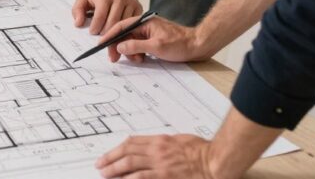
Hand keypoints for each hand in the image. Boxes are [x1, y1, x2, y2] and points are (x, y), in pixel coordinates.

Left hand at [72, 0, 142, 34]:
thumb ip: (77, 11)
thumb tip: (79, 23)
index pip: (100, 17)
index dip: (95, 28)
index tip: (92, 32)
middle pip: (112, 23)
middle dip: (105, 33)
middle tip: (101, 37)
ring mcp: (130, 3)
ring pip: (123, 25)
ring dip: (116, 33)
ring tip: (110, 36)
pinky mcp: (138, 8)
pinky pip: (132, 23)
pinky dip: (126, 30)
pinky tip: (120, 32)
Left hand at [96, 134, 216, 178]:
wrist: (214, 160)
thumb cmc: (201, 150)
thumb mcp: (179, 140)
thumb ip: (164, 144)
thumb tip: (152, 147)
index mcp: (160, 140)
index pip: (132, 142)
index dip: (117, 149)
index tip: (108, 154)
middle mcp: (156, 150)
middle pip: (127, 152)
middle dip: (110, 158)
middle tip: (100, 165)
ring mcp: (159, 163)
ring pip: (130, 164)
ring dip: (115, 169)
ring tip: (105, 174)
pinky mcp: (164, 176)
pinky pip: (142, 177)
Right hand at [100, 14, 208, 63]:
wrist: (198, 45)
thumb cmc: (180, 44)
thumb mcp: (156, 47)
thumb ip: (136, 46)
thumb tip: (120, 45)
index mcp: (144, 22)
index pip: (121, 26)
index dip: (109, 35)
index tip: (101, 44)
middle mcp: (145, 25)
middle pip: (124, 35)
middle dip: (119, 47)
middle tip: (114, 59)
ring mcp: (149, 32)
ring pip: (131, 42)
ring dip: (131, 52)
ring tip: (138, 60)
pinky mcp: (153, 39)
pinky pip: (139, 45)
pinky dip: (138, 53)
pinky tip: (143, 58)